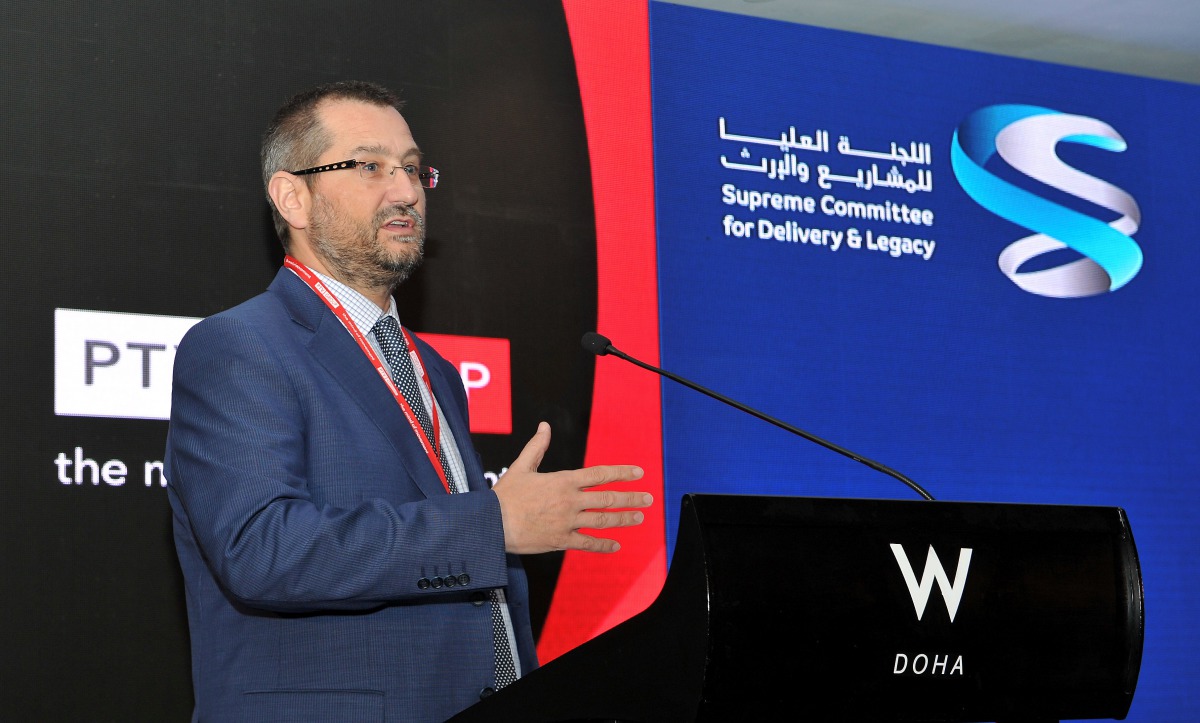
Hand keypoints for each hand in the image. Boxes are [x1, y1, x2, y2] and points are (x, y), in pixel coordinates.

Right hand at [493, 422, 651, 554]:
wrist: (492, 524)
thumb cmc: (505, 495)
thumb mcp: (520, 466)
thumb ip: (537, 446)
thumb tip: (544, 427)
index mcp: (563, 481)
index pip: (600, 474)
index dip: (622, 472)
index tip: (638, 472)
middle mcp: (570, 501)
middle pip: (608, 498)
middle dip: (631, 497)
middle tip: (648, 499)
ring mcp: (568, 522)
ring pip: (603, 520)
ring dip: (624, 519)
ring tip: (638, 518)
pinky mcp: (561, 540)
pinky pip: (588, 543)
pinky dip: (604, 545)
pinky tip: (616, 546)